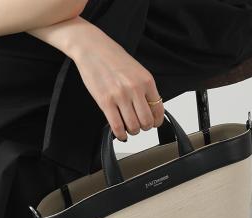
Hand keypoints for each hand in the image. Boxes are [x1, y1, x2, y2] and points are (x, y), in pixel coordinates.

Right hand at [65, 18, 163, 141]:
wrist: (93, 49)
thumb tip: (147, 107)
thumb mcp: (136, 70)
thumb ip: (143, 88)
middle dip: (143, 128)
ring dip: (132, 132)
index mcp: (146, 81)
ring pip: (132, 126)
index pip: (158, 108)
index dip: (156, 121)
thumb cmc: (112, 58)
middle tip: (138, 127)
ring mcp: (120, 97)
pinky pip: (117, 126)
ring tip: (128, 130)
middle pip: (146, 121)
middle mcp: (135, 89)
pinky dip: (120, 135)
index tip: (152, 124)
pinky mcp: (105, 102)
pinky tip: (120, 135)